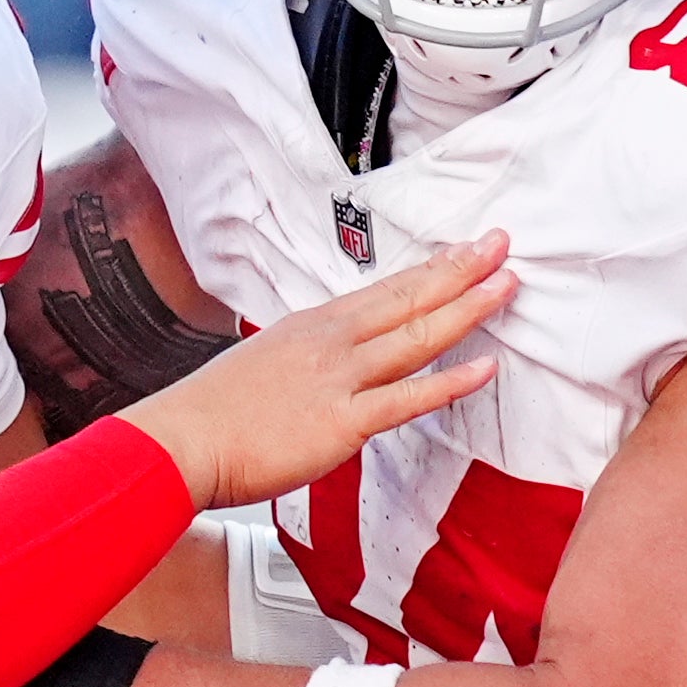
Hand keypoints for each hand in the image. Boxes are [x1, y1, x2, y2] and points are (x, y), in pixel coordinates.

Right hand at [119, 235, 512, 510]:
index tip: (466, 249)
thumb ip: (307, 363)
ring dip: (466, 309)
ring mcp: (339, 379)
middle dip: (461, 270)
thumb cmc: (212, 413)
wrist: (180, 442)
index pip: (385, 289)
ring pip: (416, 338)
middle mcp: (331, 342)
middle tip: (502, 244)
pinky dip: (449, 382)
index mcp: (313, 326)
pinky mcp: (342, 422)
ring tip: (506, 287)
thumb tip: (330, 369)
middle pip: (408, 298)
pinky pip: (406, 398)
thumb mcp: (264, 365)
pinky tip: (483, 369)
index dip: (431, 268)